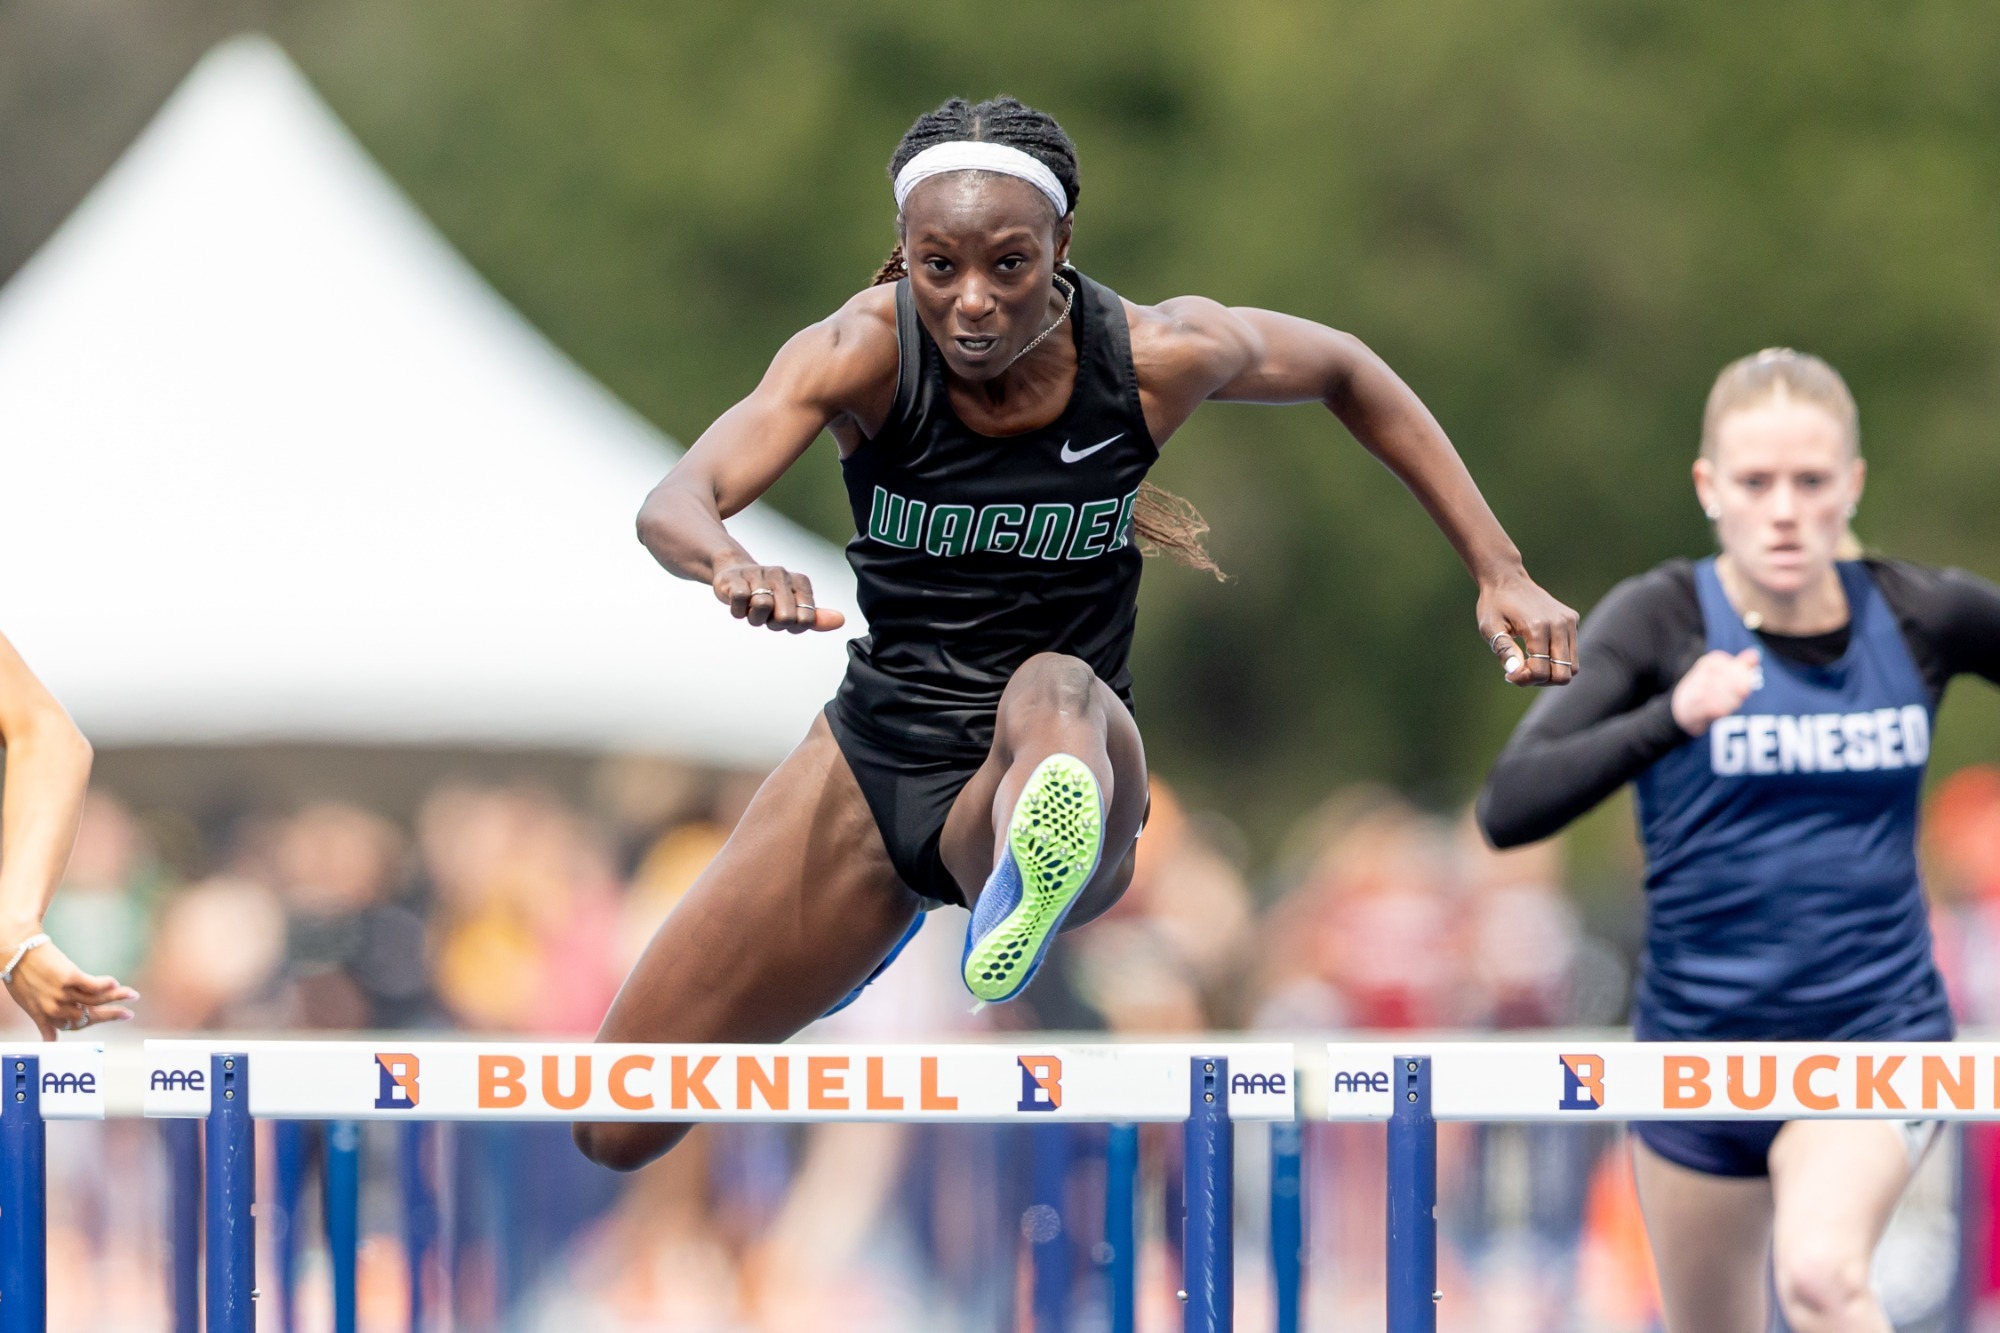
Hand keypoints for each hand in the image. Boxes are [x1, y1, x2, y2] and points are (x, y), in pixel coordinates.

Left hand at [3, 932, 137, 1040]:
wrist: (15, 951)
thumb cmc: (19, 976)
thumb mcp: (28, 1004)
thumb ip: (43, 1022)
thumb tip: (50, 1041)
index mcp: (46, 1016)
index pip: (76, 1025)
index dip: (95, 1022)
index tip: (109, 1017)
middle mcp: (55, 1008)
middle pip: (90, 1015)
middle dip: (112, 1015)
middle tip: (128, 1014)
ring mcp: (63, 993)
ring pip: (96, 1000)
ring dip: (117, 997)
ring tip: (132, 995)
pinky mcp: (69, 977)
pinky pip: (94, 985)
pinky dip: (106, 985)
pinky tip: (115, 983)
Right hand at [712, 563, 845, 632]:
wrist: (735, 573)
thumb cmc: (769, 595)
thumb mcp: (794, 606)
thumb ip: (816, 617)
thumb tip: (840, 620)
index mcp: (800, 582)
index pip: (806, 619)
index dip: (793, 627)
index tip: (784, 618)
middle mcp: (781, 574)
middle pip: (785, 617)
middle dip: (773, 624)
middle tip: (767, 616)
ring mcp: (758, 574)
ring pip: (762, 608)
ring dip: (755, 619)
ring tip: (752, 609)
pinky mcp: (735, 579)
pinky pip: (740, 602)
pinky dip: (739, 612)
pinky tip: (740, 605)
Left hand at [1478, 571, 1578, 686]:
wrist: (1507, 579)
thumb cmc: (1495, 605)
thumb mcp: (1490, 627)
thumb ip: (1504, 650)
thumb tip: (1515, 671)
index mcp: (1538, 627)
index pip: (1541, 671)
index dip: (1524, 680)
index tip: (1508, 675)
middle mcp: (1559, 624)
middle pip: (1563, 674)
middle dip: (1541, 680)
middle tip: (1521, 671)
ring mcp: (1569, 621)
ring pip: (1572, 666)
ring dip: (1551, 673)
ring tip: (1529, 663)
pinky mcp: (1572, 620)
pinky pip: (1572, 653)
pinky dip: (1557, 660)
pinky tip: (1537, 651)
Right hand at [1671, 648, 1762, 735]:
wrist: (1682, 707)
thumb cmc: (1709, 689)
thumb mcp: (1724, 674)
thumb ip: (1741, 665)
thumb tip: (1756, 653)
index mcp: (1712, 661)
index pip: (1736, 668)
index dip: (1745, 681)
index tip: (1744, 690)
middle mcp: (1702, 672)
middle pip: (1733, 682)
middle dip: (1739, 693)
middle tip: (1738, 699)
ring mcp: (1696, 688)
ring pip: (1725, 695)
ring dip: (1731, 703)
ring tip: (1728, 706)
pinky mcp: (1692, 705)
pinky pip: (1715, 708)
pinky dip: (1721, 711)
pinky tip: (1720, 713)